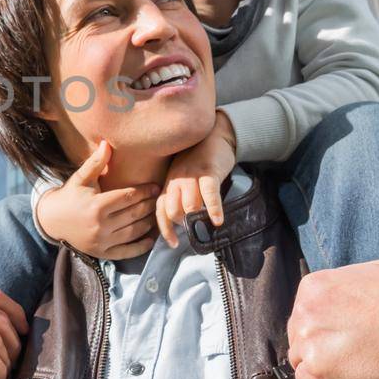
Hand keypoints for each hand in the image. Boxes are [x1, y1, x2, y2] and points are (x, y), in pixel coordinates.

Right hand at [35, 140, 157, 258]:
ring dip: (148, 223)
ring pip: (134, 231)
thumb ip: (95, 163)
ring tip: (156, 214)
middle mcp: (100, 225)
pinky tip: (150, 238)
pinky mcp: (102, 253)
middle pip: (134, 213)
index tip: (155, 186)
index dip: (144, 191)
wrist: (52, 220)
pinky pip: (127, 251)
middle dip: (149, 205)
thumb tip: (106, 143)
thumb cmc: (69, 196)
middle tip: (159, 199)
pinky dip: (141, 246)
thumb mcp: (80, 178)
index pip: (128, 197)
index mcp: (96, 205)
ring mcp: (102, 241)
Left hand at [156, 110, 237, 246]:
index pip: (160, 210)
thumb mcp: (181, 177)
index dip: (165, 229)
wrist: (213, 135)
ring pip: (189, 205)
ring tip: (207, 222)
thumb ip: (178, 196)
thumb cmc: (197, 160)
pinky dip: (213, 210)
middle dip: (182, 223)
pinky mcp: (209, 173)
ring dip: (198, 218)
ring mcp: (192, 177)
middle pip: (172, 211)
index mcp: (169, 184)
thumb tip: (181, 223)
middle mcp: (176, 181)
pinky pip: (209, 195)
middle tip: (194, 226)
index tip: (172, 243)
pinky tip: (218, 221)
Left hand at [286, 259, 378, 378]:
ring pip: (301, 359)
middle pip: (299, 334)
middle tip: (348, 351)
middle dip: (319, 343)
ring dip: (320, 364)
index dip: (323, 324)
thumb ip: (345, 282)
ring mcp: (309, 344)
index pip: (304, 309)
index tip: (342, 332)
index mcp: (315, 286)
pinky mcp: (318, 374)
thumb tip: (338, 293)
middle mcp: (305, 312)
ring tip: (352, 366)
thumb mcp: (376, 271)